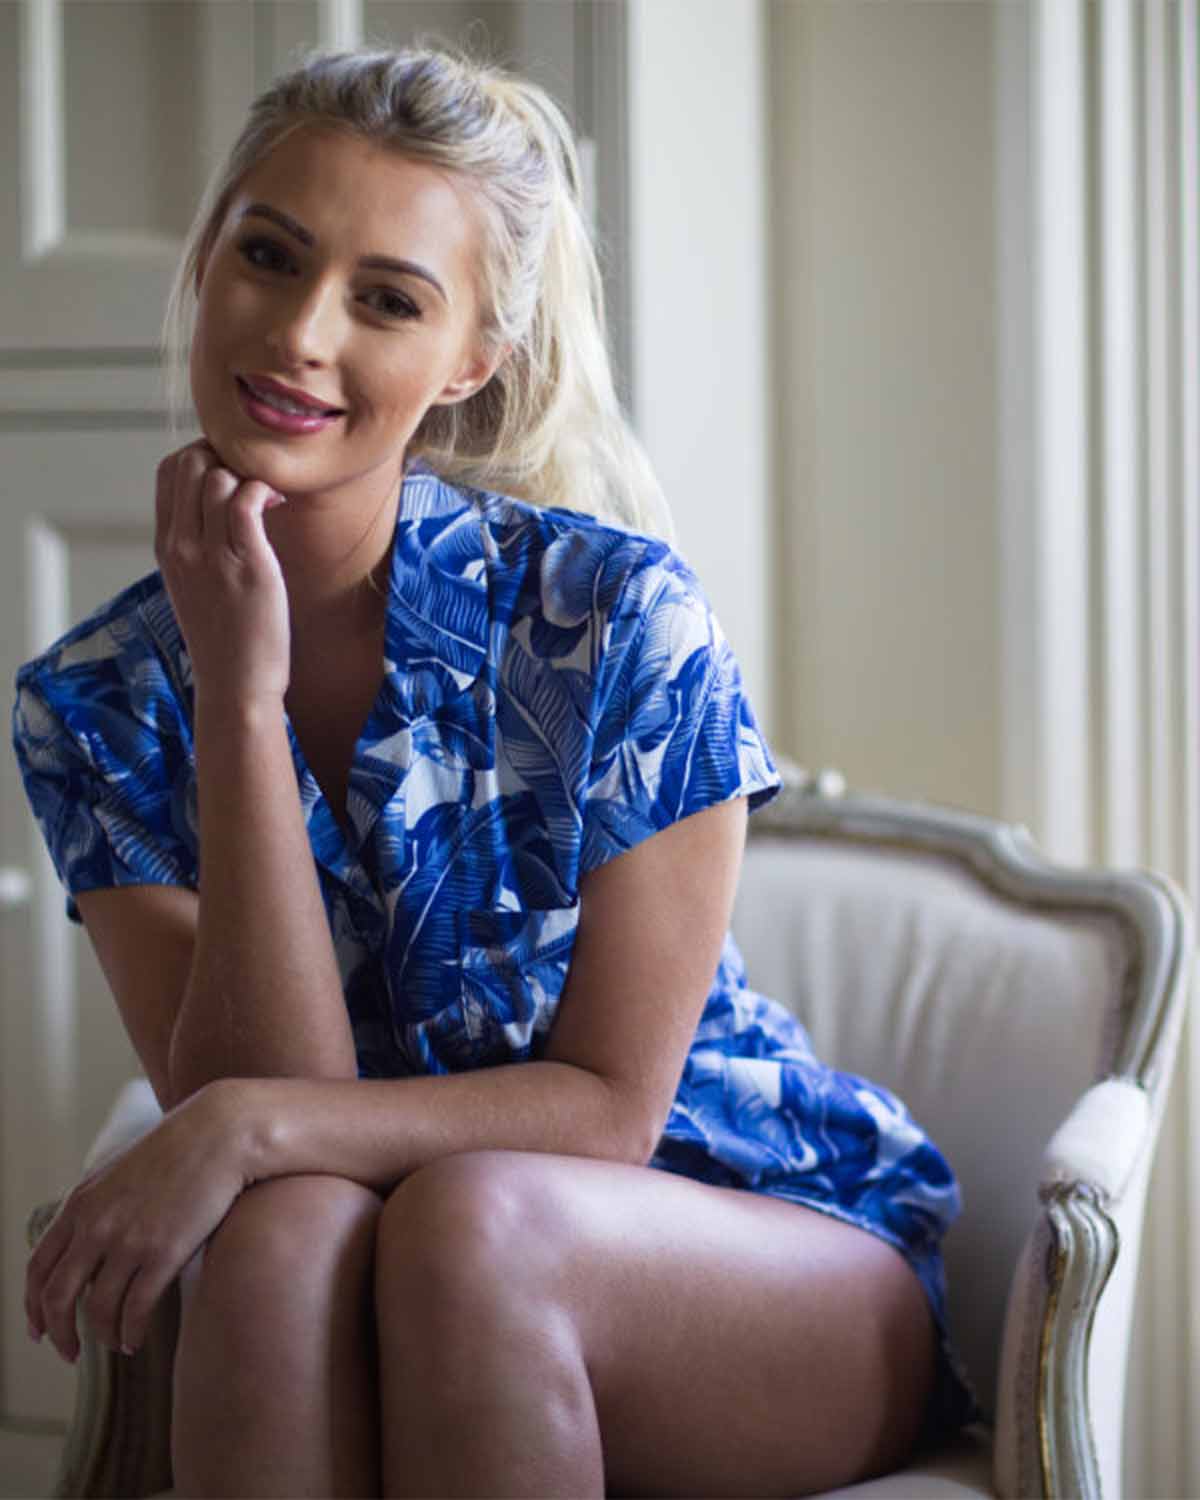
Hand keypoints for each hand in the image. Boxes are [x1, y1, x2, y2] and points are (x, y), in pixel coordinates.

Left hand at [26, 1080, 252, 1361]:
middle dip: (60, 1334)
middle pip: (58, 1298)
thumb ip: (96, 1209)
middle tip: (69, 1353)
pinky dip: (131, 1334)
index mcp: (80, 1205)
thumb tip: (86, 1249)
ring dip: (103, 1336)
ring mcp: (129, 1241)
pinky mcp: (164, 1253)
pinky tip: (136, 1340)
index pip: (38, 1268)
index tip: (39, 1330)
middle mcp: (96, 1226)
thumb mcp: (119, 1172)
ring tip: (116, 1344)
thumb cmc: (178, 1151)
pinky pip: (136, 1310)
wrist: (220, 1133)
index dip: (32, 1306)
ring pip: (98, 1310)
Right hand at [154, 440, 290, 706]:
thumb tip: (218, 500)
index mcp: (165, 546)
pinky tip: (277, 505)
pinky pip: (245, 500)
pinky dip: (263, 490)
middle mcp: (180, 545)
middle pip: (189, 464)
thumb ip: (196, 542)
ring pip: (218, 477)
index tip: (229, 471)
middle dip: (225, 456)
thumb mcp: (193, 583)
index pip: (168, 472)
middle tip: (251, 479)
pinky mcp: (246, 563)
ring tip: (267, 499)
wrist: (235, 684)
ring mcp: (211, 554)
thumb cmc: (224, 635)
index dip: (200, 456)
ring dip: (248, 475)